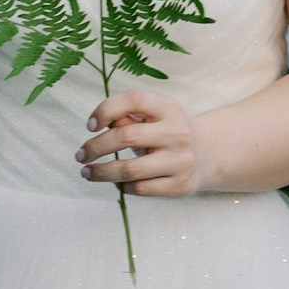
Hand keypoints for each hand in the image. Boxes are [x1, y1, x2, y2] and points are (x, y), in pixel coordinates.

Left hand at [74, 90, 213, 196]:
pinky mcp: (179, 186)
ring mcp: (180, 161)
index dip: (107, 109)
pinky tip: (116, 182)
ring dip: (102, 172)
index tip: (90, 125)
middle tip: (80, 155)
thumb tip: (100, 123)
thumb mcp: (155, 117)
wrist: (208, 156)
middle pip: (127, 137)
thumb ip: (129, 116)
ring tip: (87, 172)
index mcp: (168, 109)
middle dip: (96, 147)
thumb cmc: (168, 132)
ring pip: (131, 169)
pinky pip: (141, 188)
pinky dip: (123, 186)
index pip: (134, 100)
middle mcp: (177, 133)